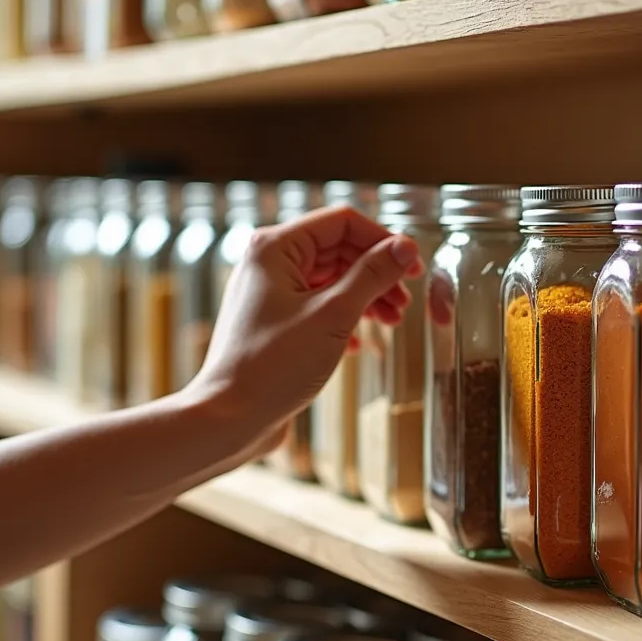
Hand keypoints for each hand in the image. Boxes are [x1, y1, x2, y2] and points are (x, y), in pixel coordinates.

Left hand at [184, 206, 421, 451]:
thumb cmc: (271, 366)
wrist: (229, 417)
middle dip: (376, 273)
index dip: (383, 241)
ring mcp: (269, 294)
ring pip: (331, 279)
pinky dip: (344, 317)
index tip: (412, 265)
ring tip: (392, 320)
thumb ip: (372, 275)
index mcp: (275, 248)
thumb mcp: (334, 315)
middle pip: (338, 250)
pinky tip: (360, 343)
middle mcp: (268, 263)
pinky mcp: (274, 322)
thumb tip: (404, 247)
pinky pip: (318, 305)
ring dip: (366, 296)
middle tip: (405, 299)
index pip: (342, 223)